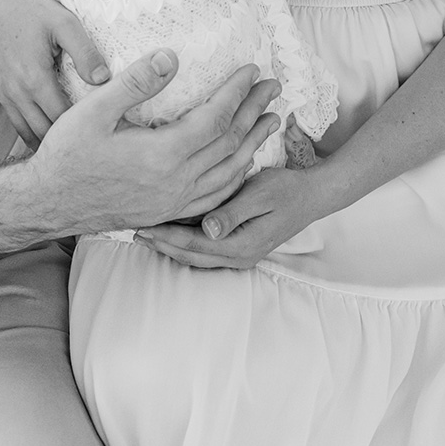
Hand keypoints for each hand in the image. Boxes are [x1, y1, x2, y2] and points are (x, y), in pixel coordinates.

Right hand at [0, 0, 107, 148]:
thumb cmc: (32, 6)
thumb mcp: (64, 22)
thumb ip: (85, 52)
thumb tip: (105, 81)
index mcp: (34, 79)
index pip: (64, 119)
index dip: (86, 131)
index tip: (108, 137)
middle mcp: (16, 92)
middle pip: (46, 132)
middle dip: (69, 143)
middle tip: (96, 151)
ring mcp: (4, 93)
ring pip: (28, 132)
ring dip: (50, 143)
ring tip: (76, 153)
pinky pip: (16, 122)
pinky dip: (33, 133)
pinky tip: (51, 140)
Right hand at [30, 50, 283, 233]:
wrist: (46, 203)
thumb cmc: (66, 154)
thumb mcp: (93, 110)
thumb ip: (135, 83)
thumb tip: (171, 56)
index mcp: (162, 154)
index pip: (215, 117)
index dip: (237, 91)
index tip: (253, 69)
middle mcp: (176, 181)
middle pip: (230, 143)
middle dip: (254, 111)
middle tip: (274, 87)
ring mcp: (173, 200)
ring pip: (229, 173)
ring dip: (253, 144)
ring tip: (271, 122)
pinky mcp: (166, 211)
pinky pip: (215, 196)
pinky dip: (236, 177)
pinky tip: (241, 166)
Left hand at [131, 160, 331, 268]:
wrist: (311, 196)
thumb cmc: (286, 190)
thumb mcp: (260, 195)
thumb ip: (232, 213)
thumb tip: (208, 229)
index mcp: (241, 245)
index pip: (193, 244)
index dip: (164, 236)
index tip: (141, 226)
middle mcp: (238, 256)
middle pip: (190, 255)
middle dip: (160, 244)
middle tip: (132, 231)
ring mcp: (239, 254)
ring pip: (195, 256)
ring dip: (170, 245)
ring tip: (145, 233)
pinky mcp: (239, 246)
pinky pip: (205, 250)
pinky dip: (184, 243)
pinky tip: (170, 232)